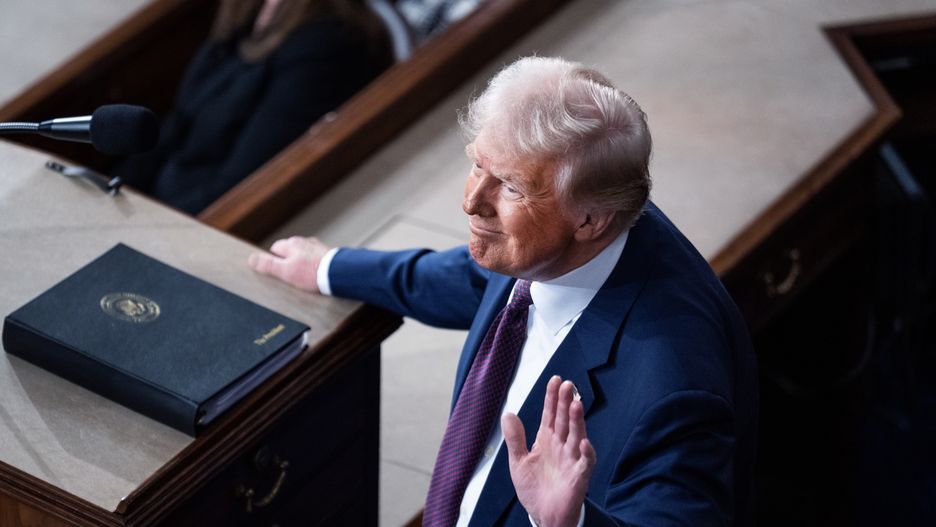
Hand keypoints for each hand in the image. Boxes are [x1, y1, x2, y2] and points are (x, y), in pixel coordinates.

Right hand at [248, 236, 330, 292]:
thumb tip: (251, 259)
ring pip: (302, 255)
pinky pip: (315, 259)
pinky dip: (314, 266)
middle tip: (291, 278)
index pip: (274, 250)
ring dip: (302, 264)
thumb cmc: (312, 273)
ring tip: (305, 278)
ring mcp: (316, 247)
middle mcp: (303, 242)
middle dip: (288, 263)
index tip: (277, 273)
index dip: (273, 263)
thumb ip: (268, 265)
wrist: (338, 273)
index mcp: (290, 244)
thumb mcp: (285, 271)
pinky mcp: (326, 254)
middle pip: (288, 252)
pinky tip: (316, 275)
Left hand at [502, 376, 595, 526]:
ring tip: (575, 404)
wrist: (543, 515)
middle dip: (565, 403)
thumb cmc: (533, 488)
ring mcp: (571, 460)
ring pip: (576, 436)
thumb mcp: (518, 461)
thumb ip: (515, 438)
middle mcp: (561, 446)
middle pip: (565, 420)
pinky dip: (586, 454)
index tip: (555, 379)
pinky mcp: (578, 477)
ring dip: (577, 421)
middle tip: (567, 385)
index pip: (551, 414)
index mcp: (547, 440)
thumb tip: (508, 413)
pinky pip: (585, 463)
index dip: (552, 397)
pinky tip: (585, 443)